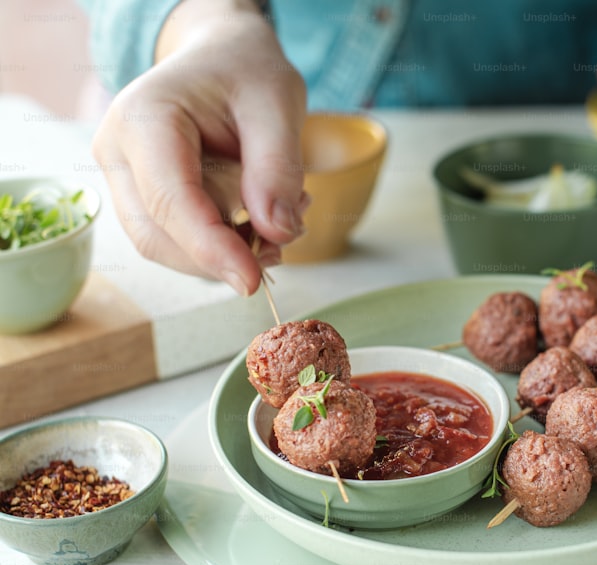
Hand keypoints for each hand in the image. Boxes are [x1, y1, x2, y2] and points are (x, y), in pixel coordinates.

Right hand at [91, 0, 307, 294]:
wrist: (223, 58)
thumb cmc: (246, 72)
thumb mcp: (278, 103)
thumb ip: (277, 169)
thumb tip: (275, 233)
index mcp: (143, 118)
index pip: (169, 201)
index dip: (210, 248)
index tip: (253, 281)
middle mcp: (118, 152)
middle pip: (158, 237)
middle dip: (222, 255)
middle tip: (285, 241)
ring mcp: (124, 179)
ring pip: (167, 246)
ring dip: (228, 251)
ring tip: (282, 216)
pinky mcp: (143, 199)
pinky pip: (180, 240)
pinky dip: (225, 243)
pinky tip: (263, 217)